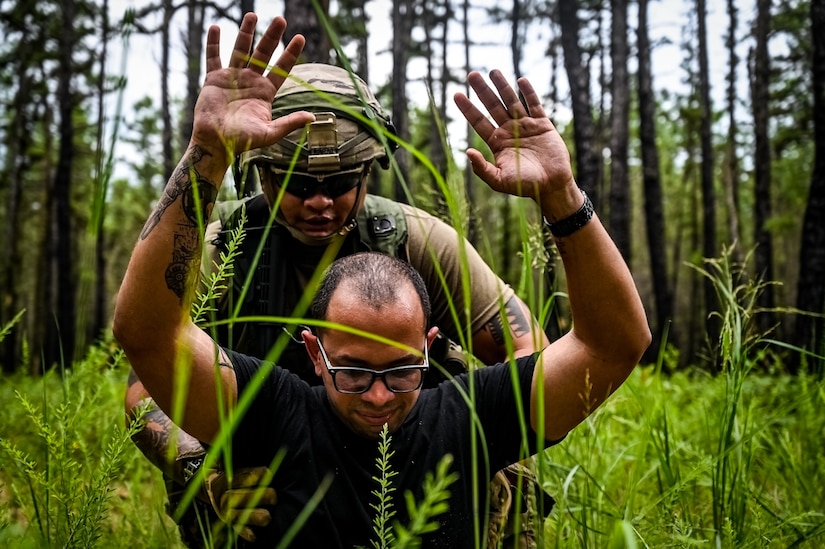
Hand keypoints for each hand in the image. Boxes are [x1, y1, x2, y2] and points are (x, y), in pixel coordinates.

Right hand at [192, 13, 315, 160]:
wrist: (215, 142)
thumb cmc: (242, 141)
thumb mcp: (270, 133)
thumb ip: (289, 123)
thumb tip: (312, 118)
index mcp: (265, 93)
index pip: (281, 69)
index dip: (290, 53)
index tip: (300, 38)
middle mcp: (250, 82)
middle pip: (263, 54)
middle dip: (272, 37)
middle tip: (281, 19)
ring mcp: (232, 78)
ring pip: (240, 50)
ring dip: (246, 32)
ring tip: (252, 15)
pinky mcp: (214, 79)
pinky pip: (213, 57)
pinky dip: (214, 43)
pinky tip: (217, 28)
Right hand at [203, 466, 276, 541]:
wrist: (211, 489)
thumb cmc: (232, 476)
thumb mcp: (234, 468)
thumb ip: (247, 468)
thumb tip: (264, 467)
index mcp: (227, 480)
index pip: (243, 476)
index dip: (256, 474)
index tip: (268, 473)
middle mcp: (226, 496)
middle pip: (242, 496)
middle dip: (259, 496)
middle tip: (274, 496)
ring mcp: (227, 511)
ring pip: (239, 515)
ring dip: (253, 516)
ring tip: (267, 517)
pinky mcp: (231, 523)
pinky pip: (237, 529)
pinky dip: (246, 533)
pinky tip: (255, 536)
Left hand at [454, 70, 576, 206]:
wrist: (551, 185)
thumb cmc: (524, 186)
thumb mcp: (499, 181)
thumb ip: (482, 169)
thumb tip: (467, 152)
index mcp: (497, 142)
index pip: (478, 121)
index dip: (468, 108)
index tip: (457, 94)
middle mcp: (509, 131)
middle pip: (492, 106)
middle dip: (482, 90)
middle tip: (472, 74)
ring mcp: (526, 126)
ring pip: (511, 101)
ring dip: (502, 86)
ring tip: (493, 71)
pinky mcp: (543, 124)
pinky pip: (535, 105)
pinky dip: (528, 92)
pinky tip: (521, 80)